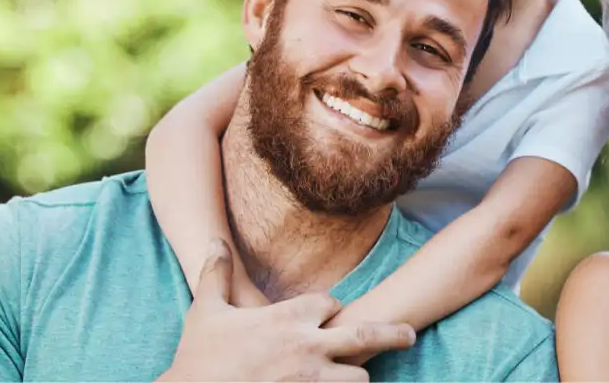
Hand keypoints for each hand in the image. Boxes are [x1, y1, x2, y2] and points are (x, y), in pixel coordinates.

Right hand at [159, 240, 416, 381]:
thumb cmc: (198, 357)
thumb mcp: (205, 310)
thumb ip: (216, 273)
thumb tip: (214, 239)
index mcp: (287, 318)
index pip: (329, 303)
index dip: (329, 309)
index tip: (326, 315)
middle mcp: (307, 347)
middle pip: (367, 334)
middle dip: (392, 334)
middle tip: (410, 334)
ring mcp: (312, 380)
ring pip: (359, 376)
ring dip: (357, 376)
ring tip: (356, 375)